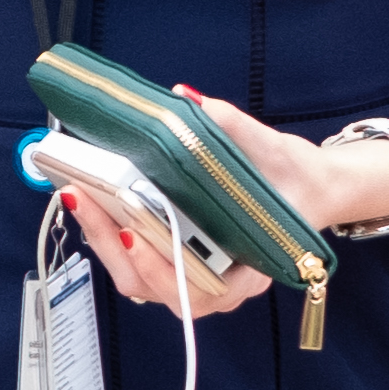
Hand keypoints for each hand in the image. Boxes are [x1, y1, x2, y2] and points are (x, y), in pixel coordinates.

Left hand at [63, 90, 367, 322]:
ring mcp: (195, 277)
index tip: (135, 235)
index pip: (205, 289)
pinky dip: (112, 235)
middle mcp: (220, 283)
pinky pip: (137, 262)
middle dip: (116, 247)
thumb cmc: (291, 181)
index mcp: (252, 270)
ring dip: (106, 242)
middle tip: (89, 201)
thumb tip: (188, 101)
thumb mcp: (272, 150)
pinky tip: (93, 200)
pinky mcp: (175, 261)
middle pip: (158, 287)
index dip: (165, 270)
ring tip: (82, 197)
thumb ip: (232, 127)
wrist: (306, 189)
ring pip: (140, 280)